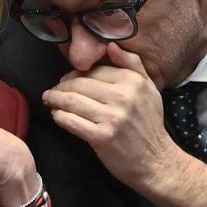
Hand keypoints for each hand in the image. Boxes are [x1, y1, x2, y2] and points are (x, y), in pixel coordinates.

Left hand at [41, 43, 182, 187]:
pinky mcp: (101, 137)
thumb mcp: (149, 88)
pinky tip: (57, 116)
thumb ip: (132, 64)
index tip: (67, 80)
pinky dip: (59, 116)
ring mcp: (111, 117)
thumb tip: (111, 45)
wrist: (156, 162)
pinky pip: (70, 121)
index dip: (75, 74)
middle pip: (79, 84)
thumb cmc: (150, 125)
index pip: (94, 71)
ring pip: (71, 101)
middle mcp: (123, 96)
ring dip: (55, 99)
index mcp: (132, 81)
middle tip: (53, 91)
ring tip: (49, 100)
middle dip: (61, 86)